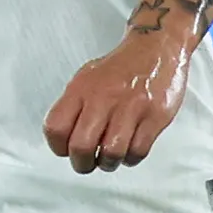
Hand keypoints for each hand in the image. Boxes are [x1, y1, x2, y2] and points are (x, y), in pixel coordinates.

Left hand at [43, 24, 191, 173]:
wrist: (156, 47)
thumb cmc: (120, 68)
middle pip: (81, 147)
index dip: (58, 148)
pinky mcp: (155, 116)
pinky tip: (129, 150)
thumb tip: (62, 139)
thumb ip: (73, 106)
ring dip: (108, 163)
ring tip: (109, 158)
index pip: (55, 128)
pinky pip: (138, 151)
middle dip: (82, 164)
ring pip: (111, 154)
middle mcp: (103, 98)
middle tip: (87, 164)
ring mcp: (131, 107)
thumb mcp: (86, 78)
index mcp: (81, 89)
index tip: (66, 151)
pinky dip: (131, 158)